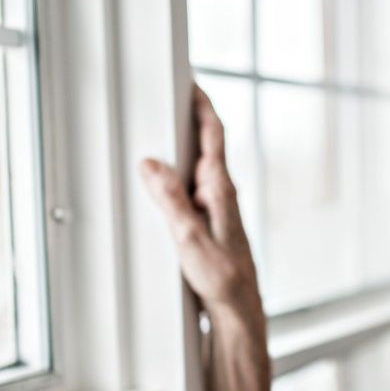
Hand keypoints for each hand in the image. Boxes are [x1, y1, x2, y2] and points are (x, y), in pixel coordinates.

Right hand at [139, 83, 261, 315]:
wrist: (238, 309)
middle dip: (188, 119)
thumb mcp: (189, 238)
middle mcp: (221, 194)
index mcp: (220, 190)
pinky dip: (177, 176)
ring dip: (181, 148)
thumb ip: (171, 200)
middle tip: (170, 96)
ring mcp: (216, 207)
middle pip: (205, 145)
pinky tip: (162, 182)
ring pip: (197, 167)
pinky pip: (191, 189)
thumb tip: (151, 164)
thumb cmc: (223, 278)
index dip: (202, 105)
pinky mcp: (209, 222)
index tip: (191, 81)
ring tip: (159, 131)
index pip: (214, 135)